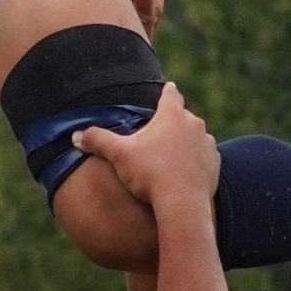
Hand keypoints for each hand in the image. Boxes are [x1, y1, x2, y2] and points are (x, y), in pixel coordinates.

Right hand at [74, 83, 218, 212]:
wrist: (182, 203)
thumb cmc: (150, 173)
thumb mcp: (118, 155)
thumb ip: (97, 140)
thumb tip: (76, 135)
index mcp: (171, 116)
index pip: (170, 95)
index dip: (166, 90)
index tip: (166, 87)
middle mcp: (194, 125)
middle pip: (182, 116)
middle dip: (171, 121)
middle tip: (156, 131)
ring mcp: (207, 144)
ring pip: (194, 136)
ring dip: (184, 141)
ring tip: (168, 154)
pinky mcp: (214, 164)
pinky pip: (202, 156)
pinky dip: (193, 160)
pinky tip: (181, 171)